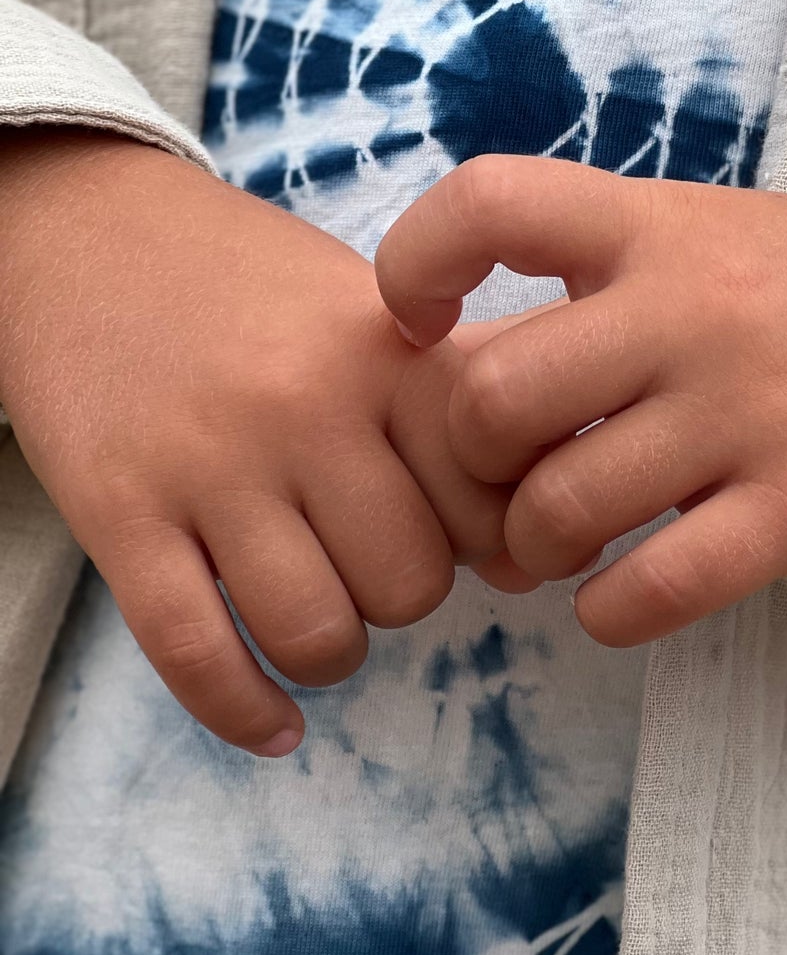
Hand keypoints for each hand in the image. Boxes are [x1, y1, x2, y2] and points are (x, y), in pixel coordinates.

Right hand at [0, 131, 509, 754]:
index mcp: (390, 350)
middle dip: (404, 595)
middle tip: (370, 557)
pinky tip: (275, 723)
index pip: (492, 501)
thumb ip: (459, 416)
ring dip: (331, 650)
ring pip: (316, 632)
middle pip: (412, 584)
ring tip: (319, 613)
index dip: (495, 541)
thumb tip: (533, 562)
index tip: (465, 534)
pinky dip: (246, 711)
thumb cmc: (256, 288)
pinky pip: (196, 654)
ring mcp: (209, 462)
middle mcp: (308, 404)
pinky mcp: (119, 510)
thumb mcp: (375, 311)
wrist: (86, 230)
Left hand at [374, 156, 786, 645]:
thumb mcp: (704, 241)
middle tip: (505, 478)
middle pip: (495, 399)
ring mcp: (754, 407)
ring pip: (560, 509)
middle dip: (470, 462)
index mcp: (657, 226)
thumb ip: (586, 287)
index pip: (492, 204)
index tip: (419, 324)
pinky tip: (618, 598)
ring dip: (531, 551)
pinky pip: (656, 587)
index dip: (416, 263)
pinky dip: (607, 612)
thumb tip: (441, 371)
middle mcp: (695, 306)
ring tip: (558, 546)